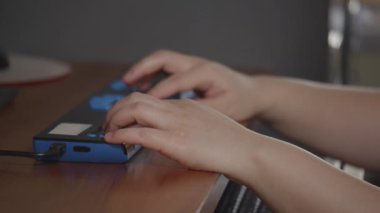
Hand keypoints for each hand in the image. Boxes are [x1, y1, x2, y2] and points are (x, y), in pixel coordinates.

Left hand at [104, 92, 254, 172]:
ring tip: (107, 130)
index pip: (148, 98)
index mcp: (184, 105)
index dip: (128, 105)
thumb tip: (168, 132)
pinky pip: (140, 133)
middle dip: (115, 108)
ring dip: (115, 118)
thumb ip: (186, 122)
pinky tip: (114, 139)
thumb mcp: (206, 123)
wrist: (246, 150)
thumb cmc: (231, 141)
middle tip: (108, 122)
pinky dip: (122, 134)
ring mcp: (175, 124)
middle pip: (136, 98)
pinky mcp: (175, 141)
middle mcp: (177, 110)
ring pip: (134, 109)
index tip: (121, 114)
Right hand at [123, 50, 264, 122]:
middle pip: (163, 59)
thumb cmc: (241, 104)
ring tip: (129, 82)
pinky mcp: (192, 70)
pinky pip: (168, 68)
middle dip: (142, 69)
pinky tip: (146, 88)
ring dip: (145, 69)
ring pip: (163, 60)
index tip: (138, 108)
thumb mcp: (222, 112)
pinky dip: (154, 74)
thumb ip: (197, 114)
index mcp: (205, 73)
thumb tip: (172, 121)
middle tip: (125, 81)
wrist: (254, 94)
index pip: (173, 82)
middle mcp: (198, 64)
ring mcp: (194, 64)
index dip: (155, 95)